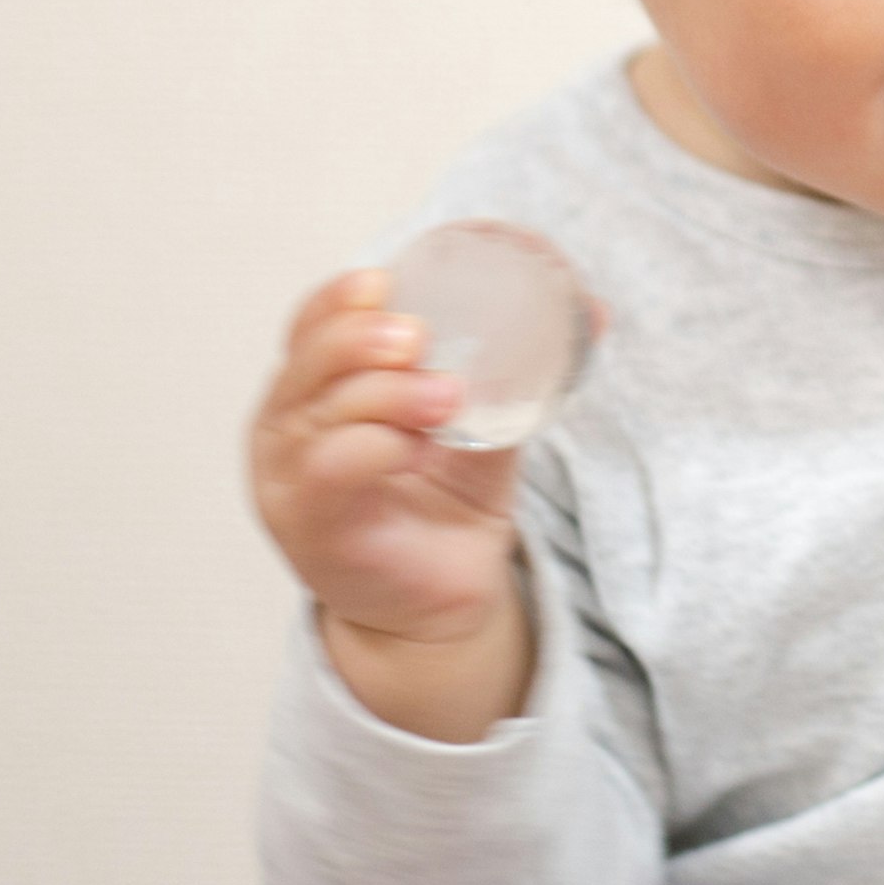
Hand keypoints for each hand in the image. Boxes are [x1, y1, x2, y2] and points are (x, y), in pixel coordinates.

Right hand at [249, 267, 524, 648]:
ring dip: (388, 395)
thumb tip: (596, 313)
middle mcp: (287, 430)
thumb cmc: (446, 501)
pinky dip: (375, 448)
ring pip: (325, 414)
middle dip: (362, 338)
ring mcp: (291, 481)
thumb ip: (516, 371)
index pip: (309, 327)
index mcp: (316, 389)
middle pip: (310, 361)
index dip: (340, 299)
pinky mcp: (312, 528)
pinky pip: (331, 472)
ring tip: (448, 398)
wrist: (442, 603)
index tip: (388, 282)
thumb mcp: (481, 425)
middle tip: (421, 339)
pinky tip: (415, 447)